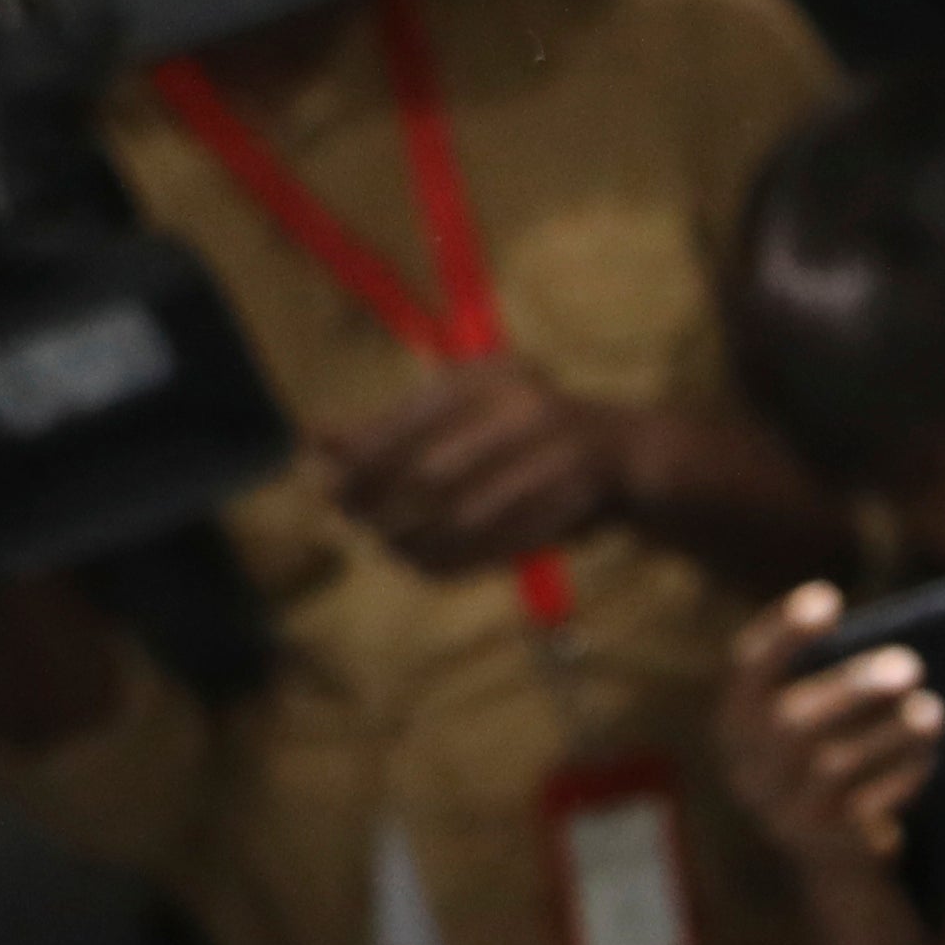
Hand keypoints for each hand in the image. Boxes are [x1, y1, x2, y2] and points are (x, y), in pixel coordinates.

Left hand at [321, 359, 636, 573]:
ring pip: (466, 515)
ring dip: (418, 538)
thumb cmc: (525, 427)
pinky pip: (500, 544)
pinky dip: (455, 561)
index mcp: (493, 379)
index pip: (414, 417)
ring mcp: (552, 463)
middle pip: (435, 471)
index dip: (366, 453)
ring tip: (387, 546)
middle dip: (386, 500)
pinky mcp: (569, 508)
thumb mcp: (466, 407)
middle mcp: (524, 414)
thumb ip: (394, 424)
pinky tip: (425, 565)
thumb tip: (316, 438)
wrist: (628, 454)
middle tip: (352, 516)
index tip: (329, 478)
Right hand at [722, 582, 941, 866]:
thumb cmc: (835, 754)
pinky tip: (927, 755)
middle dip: (852, 688)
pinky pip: (864, 806)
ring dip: (888, 734)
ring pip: (831, 766)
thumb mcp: (820, 715)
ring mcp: (782, 810)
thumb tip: (903, 630)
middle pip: (790, 722)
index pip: (747, 667)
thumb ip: (839, 672)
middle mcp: (749, 766)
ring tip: (931, 711)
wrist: (835, 854)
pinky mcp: (824, 843)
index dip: (782, 632)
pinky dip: (900, 776)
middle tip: (910, 665)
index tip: (828, 598)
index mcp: (739, 720)